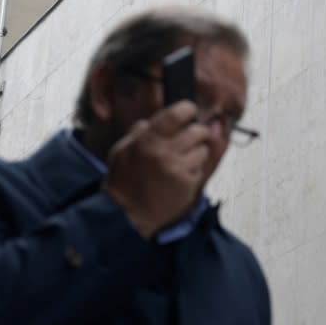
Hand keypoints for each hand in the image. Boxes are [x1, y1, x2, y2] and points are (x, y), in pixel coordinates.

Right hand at [102, 101, 208, 238]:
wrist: (128, 215)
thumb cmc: (123, 183)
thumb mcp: (122, 150)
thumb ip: (139, 132)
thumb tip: (154, 120)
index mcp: (148, 140)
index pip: (177, 114)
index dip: (187, 109)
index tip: (189, 111)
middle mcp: (165, 152)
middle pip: (198, 131)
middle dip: (197, 132)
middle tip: (190, 138)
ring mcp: (178, 169)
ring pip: (203, 150)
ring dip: (196, 153)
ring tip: (181, 161)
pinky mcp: (188, 184)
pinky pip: (200, 169)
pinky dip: (193, 171)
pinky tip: (179, 177)